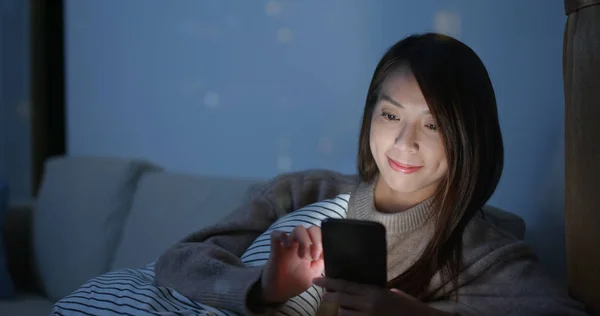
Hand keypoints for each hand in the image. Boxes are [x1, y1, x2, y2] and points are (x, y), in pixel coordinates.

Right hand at [259, 225, 323, 303]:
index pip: (321, 235)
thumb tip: (328, 253)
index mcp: (311, 249)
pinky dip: (282, 236)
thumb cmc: (296, 281)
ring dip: (304, 240)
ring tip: (302, 256)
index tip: (321, 257)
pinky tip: (286, 245)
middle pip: (313, 229)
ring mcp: (289, 244)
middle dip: (317, 240)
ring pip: (298, 229)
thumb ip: (321, 262)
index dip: (324, 242)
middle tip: (314, 257)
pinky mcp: (276, 248)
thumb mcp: (314, 274)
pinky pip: (276, 234)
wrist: (279, 292)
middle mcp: (301, 244)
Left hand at [313, 277, 449, 315]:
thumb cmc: (407, 304)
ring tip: (346, 307)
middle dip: (329, 296)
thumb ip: (372, 291)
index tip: (316, 280)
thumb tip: (356, 290)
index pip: (345, 285)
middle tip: (322, 295)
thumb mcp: (390, 292)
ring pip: (344, 313)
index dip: (329, 283)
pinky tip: (352, 314)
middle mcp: (369, 304)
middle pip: (341, 299)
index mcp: (373, 292)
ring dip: (342, 310)